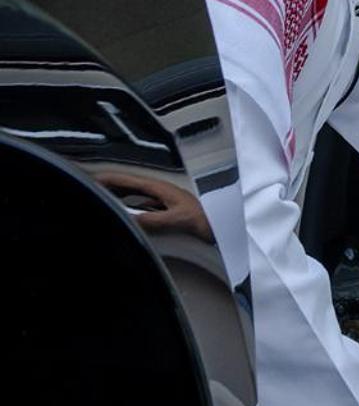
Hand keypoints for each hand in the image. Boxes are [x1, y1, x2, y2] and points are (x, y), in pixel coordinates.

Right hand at [95, 170, 215, 241]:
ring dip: (118, 194)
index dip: (111, 179)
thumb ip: (153, 219)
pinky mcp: (166, 208)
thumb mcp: (176, 219)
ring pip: (135, 194)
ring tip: (102, 195)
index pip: (130, 181)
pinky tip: (125, 210)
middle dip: (110, 184)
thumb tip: (132, 218)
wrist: (220, 226)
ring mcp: (164, 199)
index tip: (94, 179)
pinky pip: (141, 204)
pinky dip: (128, 205)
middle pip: (130, 185)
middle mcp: (162, 191)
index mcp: (162, 189)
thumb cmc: (205, 219)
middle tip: (92, 185)